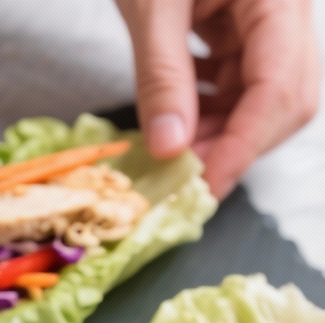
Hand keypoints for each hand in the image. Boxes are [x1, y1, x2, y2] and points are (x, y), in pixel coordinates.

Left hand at [116, 0, 319, 198]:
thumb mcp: (151, 4)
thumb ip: (161, 78)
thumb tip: (170, 150)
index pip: (280, 88)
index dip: (244, 146)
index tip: (206, 187)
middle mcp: (289, 8)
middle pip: (286, 100)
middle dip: (236, 144)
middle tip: (184, 178)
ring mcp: (272, 17)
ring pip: (264, 97)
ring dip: (220, 132)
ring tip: (172, 152)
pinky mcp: (249, 23)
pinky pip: (243, 80)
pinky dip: (211, 108)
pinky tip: (177, 118)